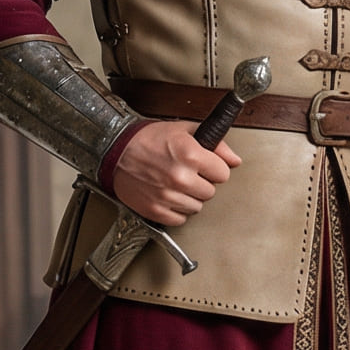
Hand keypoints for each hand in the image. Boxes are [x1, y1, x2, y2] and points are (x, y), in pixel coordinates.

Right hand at [109, 118, 239, 224]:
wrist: (116, 150)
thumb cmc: (147, 139)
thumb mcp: (184, 130)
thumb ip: (215, 144)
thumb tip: (234, 160)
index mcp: (190, 155)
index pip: (223, 174)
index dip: (214, 168)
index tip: (205, 166)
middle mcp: (179, 177)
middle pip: (210, 192)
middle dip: (202, 182)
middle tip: (187, 172)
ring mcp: (167, 196)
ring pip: (197, 207)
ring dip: (189, 197)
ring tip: (175, 183)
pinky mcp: (155, 210)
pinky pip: (180, 219)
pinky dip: (176, 209)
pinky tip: (168, 194)